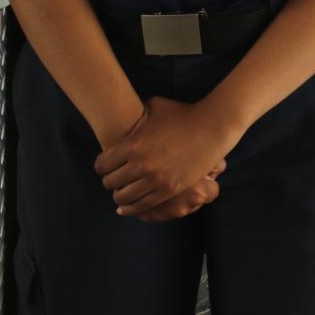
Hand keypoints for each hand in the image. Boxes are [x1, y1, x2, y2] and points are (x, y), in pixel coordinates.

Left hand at [94, 96, 235, 216]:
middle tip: (114, 178)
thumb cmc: (184, 113)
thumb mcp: (155, 107)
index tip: (105, 166)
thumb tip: (126, 112)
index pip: (102, 164)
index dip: (101, 165)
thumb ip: (137, 112)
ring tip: (122, 191)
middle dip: (110, 180)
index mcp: (133, 144)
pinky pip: (142, 205)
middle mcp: (141, 164)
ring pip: (123, 197)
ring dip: (120, 195)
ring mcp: (156, 179)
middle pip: (110, 182)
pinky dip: (131, 208)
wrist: (213, 127)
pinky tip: (127, 207)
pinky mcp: (169, 189)